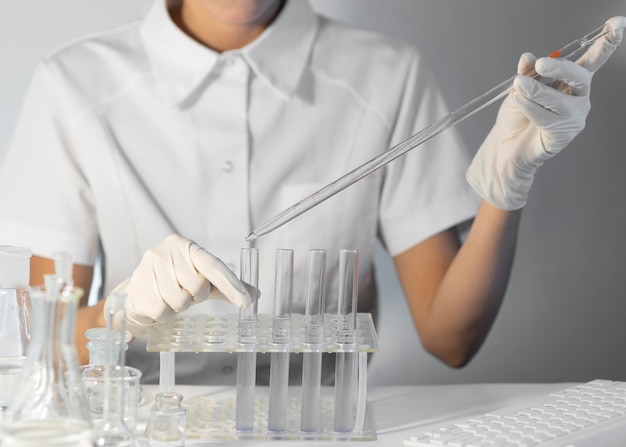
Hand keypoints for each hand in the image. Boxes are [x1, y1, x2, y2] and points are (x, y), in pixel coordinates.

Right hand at [105, 234, 251, 334]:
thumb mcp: (201, 280)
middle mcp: (167, 251)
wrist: (139, 293)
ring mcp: (149, 267)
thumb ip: (226, 286)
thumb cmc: (175, 284)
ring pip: (181, 301)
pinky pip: (164, 311)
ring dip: (179, 306)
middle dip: (195, 297)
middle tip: (185, 293)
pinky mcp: (138, 286)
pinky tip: (159, 304)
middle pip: (198, 286)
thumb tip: (255, 294)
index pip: (214, 266)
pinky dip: (165, 314)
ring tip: (170, 297)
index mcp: (186, 245)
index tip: (246, 301)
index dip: (231, 285)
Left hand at [466, 16, 625, 209]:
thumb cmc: (515, 117)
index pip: (592, 60)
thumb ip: (526, 73)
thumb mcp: (518, 88)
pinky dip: (531, 108)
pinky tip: (520, 103)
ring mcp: (573, 118)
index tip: (616, 24)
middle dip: (561, 68)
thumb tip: (528, 57)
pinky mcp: (562, 136)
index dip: (606, 43)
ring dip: (536, 91)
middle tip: (541, 64)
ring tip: (518, 87)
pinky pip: (548, 118)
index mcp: (570, 82)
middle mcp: (577, 99)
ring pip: (560, 100)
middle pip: (580, 77)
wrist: (503, 146)